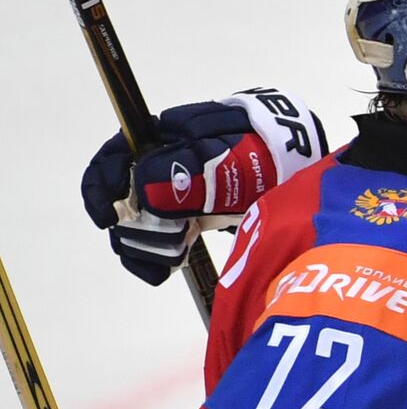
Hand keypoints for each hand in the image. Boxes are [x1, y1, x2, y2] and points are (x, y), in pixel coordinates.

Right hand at [80, 88, 326, 284]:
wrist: (302, 164)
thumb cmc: (264, 151)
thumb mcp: (227, 156)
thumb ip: (186, 168)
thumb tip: (144, 186)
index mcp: (165, 138)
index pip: (116, 156)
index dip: (102, 185)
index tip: (106, 216)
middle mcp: (162, 164)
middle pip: (121, 195)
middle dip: (129, 225)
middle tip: (155, 244)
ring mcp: (173, 190)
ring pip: (136, 221)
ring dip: (143, 244)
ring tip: (168, 259)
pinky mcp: (187, 215)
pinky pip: (158, 236)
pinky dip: (154, 256)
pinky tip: (161, 271)